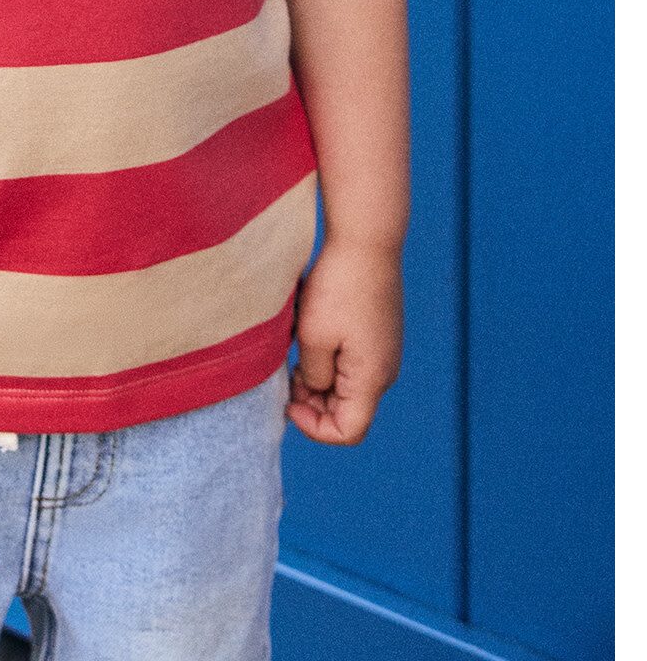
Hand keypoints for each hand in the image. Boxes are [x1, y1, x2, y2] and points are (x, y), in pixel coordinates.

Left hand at [286, 239, 402, 444]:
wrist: (366, 241)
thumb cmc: (338, 287)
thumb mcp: (313, 337)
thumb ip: (313, 376)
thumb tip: (315, 388)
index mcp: (371, 379)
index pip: (348, 431)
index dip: (314, 428)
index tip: (288, 402)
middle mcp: (385, 371)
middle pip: (348, 410)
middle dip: (314, 402)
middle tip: (287, 376)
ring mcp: (384, 351)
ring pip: (348, 386)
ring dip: (319, 379)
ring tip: (296, 352)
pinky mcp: (379, 333)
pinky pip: (353, 363)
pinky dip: (330, 360)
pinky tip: (312, 335)